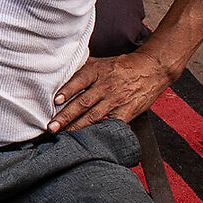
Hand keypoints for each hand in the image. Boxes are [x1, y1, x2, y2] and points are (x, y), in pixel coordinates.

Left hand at [48, 50, 176, 133]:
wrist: (151, 69)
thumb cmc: (121, 66)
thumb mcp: (100, 62)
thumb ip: (81, 67)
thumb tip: (58, 72)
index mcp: (96, 72)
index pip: (79, 80)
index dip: (67, 90)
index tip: (55, 101)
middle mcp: (105, 86)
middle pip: (83, 102)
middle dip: (66, 116)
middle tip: (51, 127)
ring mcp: (116, 100)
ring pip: (94, 116)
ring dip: (77, 127)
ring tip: (63, 135)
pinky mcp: (127, 111)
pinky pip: (113, 124)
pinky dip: (102, 132)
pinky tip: (90, 139)